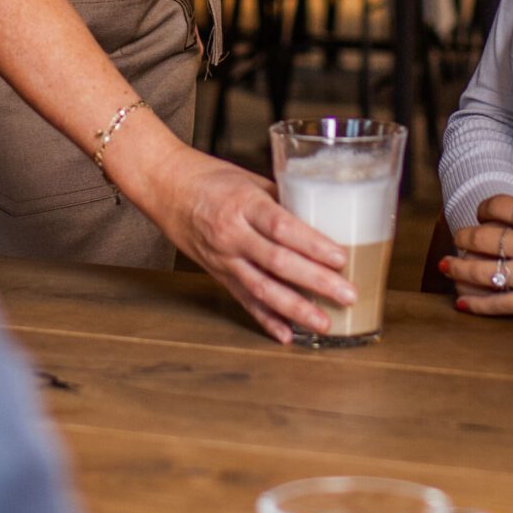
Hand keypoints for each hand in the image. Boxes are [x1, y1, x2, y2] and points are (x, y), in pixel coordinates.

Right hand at [131, 144, 354, 342]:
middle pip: (279, 262)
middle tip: (347, 294)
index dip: (313, 245)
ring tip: (324, 323)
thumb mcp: (249, 179)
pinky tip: (287, 335)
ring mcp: (223, 258)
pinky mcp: (218, 274)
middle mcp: (232, 234)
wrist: (165, 187)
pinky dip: (266, 320)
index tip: (341, 257)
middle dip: (316, 281)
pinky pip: (244, 301)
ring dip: (296, 309)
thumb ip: (283, 200)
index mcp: (244, 204)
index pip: (282, 227)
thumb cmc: (210, 177)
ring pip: (263, 289)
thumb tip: (321, 218)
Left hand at [442, 193, 512, 324]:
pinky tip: (462, 302)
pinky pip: (499, 305)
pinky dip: (477, 305)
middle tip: (459, 239)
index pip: (499, 206)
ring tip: (447, 266)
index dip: (485, 208)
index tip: (483, 213)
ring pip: (482, 272)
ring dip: (459, 269)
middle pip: (481, 238)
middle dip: (464, 237)